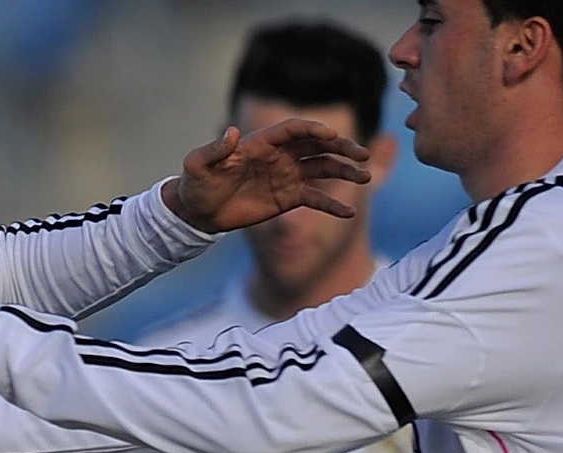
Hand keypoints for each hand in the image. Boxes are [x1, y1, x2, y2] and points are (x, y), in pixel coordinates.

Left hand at [166, 117, 372, 232]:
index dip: (313, 129)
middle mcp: (281, 155)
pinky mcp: (288, 198)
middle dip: (340, 148)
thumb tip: (231, 133)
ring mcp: (288, 176)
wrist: (198, 212)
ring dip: (345, 171)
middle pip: (317, 145)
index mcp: (262, 142)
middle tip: (362, 154)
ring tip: (365, 177)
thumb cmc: (196, 185)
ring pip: (323, 168)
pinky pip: (316, 198)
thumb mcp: (198, 166)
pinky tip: (348, 212)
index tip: (331, 134)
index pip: (294, 129)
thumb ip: (214, 150)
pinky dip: (332, 204)